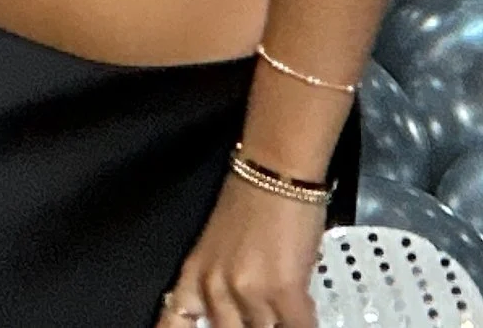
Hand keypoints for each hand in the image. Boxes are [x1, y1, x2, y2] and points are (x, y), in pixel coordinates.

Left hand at [161, 175, 327, 327]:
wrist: (276, 170)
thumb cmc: (250, 200)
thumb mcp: (219, 248)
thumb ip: (222, 285)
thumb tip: (243, 316)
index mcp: (195, 274)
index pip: (175, 321)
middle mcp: (214, 287)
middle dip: (251, 327)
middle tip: (261, 317)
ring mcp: (248, 290)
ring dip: (278, 323)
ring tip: (282, 310)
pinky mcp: (283, 289)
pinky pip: (297, 327)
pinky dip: (305, 325)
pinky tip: (306, 318)